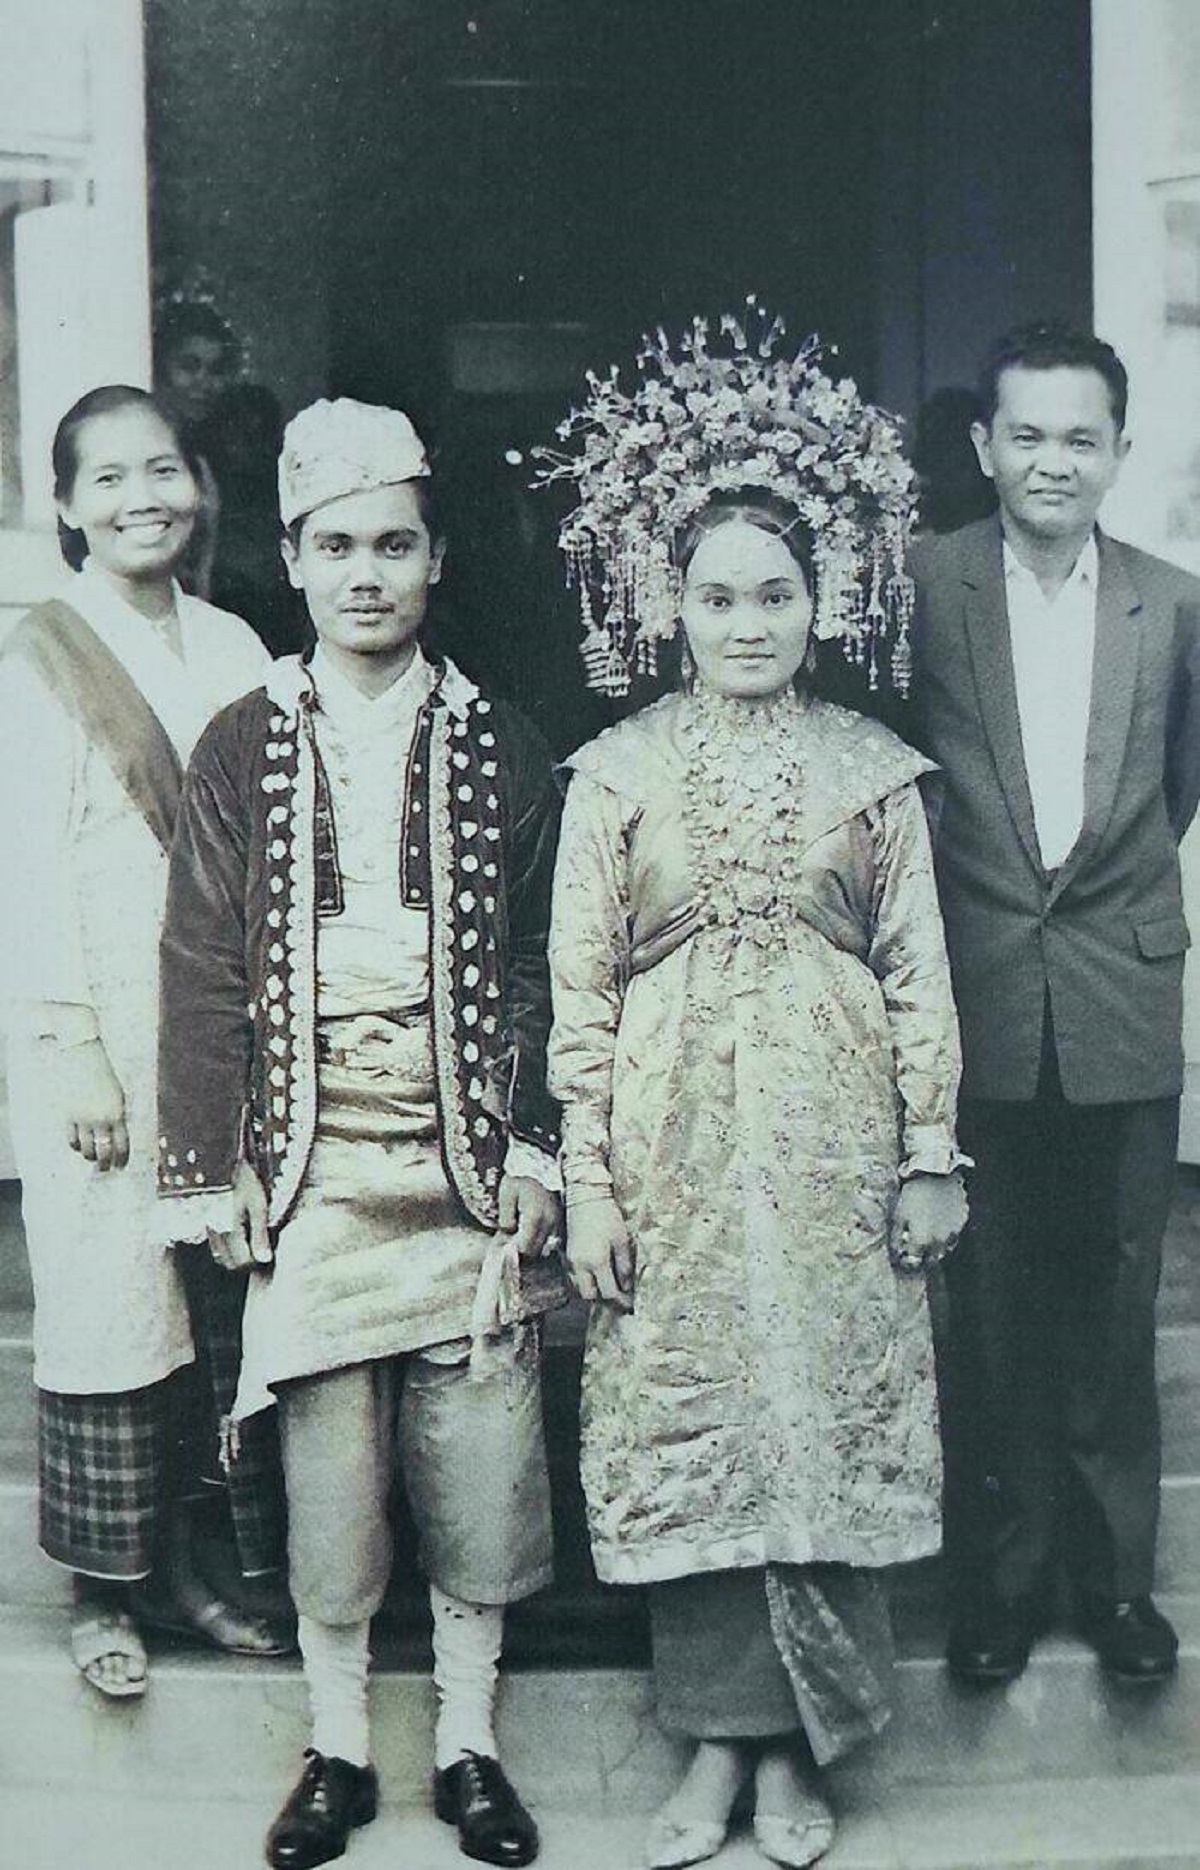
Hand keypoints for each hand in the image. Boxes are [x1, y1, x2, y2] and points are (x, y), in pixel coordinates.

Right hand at [61, 1038, 128, 1171]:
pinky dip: (76, 1146)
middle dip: (105, 1164)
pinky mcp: (69, 1117)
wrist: (84, 1061)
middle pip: (104, 1152)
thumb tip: (118, 1138)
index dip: (121, 1159)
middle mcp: (101, 1120)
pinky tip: (79, 1146)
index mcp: (117, 1115)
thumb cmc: (105, 1078)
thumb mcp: (119, 1097)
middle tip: (105, 1168)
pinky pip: (72, 1139)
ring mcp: (84, 1120)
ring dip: (90, 1156)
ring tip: (92, 1157)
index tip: (120, 1166)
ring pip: (86, 1149)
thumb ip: (119, 1117)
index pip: (122, 1146)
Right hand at [208, 1159, 271, 1270]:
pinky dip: (226, 1246)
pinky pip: (214, 1244)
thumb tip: (264, 1259)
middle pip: (230, 1263)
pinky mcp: (205, 1221)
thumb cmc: (243, 1180)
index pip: (242, 1262)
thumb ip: (260, 1233)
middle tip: (260, 1248)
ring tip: (250, 1241)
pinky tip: (237, 1233)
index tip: (268, 1252)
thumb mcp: (258, 1204)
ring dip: (235, 1255)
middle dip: (246, 1261)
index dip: (257, 1261)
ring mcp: (207, 1228)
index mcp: (229, 1230)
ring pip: (220, 1255)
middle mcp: (215, 1233)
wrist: (218, 1161)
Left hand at [497, 1174, 562, 1259]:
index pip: (525, 1249)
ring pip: (544, 1246)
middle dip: (521, 1252)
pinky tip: (529, 1230)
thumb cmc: (521, 1176)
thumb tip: (508, 1235)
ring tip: (519, 1236)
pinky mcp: (559, 1218)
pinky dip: (539, 1239)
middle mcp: (549, 1222)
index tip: (504, 1247)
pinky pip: (550, 1237)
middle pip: (536, 1251)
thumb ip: (506, 1218)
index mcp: (534, 1218)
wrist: (540, 1161)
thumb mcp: (506, 1194)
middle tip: (509, 1243)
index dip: (513, 1252)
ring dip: (531, 1246)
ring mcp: (556, 1221)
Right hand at [565, 1196, 634, 1308]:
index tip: (629, 1304)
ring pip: (579, 1287)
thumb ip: (624, 1265)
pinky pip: (574, 1277)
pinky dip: (585, 1280)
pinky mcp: (568, 1254)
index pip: (608, 1292)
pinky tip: (595, 1274)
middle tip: (618, 1294)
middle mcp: (580, 1265)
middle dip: (603, 1298)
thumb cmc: (606, 1216)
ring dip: (593, 1289)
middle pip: (589, 1295)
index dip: (620, 1301)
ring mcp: (571, 1261)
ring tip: (607, 1284)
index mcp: (596, 1262)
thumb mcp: (622, 1240)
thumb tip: (626, 1285)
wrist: (585, 1198)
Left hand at [889, 1170, 967, 1273]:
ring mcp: (954, 1230)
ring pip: (946, 1247)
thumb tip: (896, 1252)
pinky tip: (939, 1223)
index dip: (908, 1262)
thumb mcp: (898, 1214)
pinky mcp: (962, 1219)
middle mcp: (940, 1240)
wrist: (936, 1173)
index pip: (915, 1262)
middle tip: (916, 1250)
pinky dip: (947, 1233)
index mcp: (923, 1240)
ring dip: (936, 1247)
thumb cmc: (913, 1194)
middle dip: (923, 1257)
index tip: (903, 1258)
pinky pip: (955, 1233)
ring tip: (928, 1236)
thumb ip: (897, 1237)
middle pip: (932, 1258)